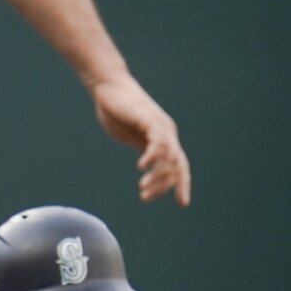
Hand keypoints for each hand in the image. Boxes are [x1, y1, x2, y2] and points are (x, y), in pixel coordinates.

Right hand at [89, 77, 190, 206]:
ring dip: (157, 177)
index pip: (180, 166)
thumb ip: (141, 149)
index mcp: (164, 139)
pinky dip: (152, 157)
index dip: (182, 184)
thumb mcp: (131, 136)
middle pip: (177, 166)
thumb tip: (148, 166)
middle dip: (164, 186)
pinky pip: (158, 142)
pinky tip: (141, 167)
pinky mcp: (150, 120)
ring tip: (142, 189)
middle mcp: (167, 133)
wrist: (108, 87)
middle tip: (145, 198)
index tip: (182, 203)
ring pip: (169, 158)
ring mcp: (160, 126)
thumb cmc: (117, 111)